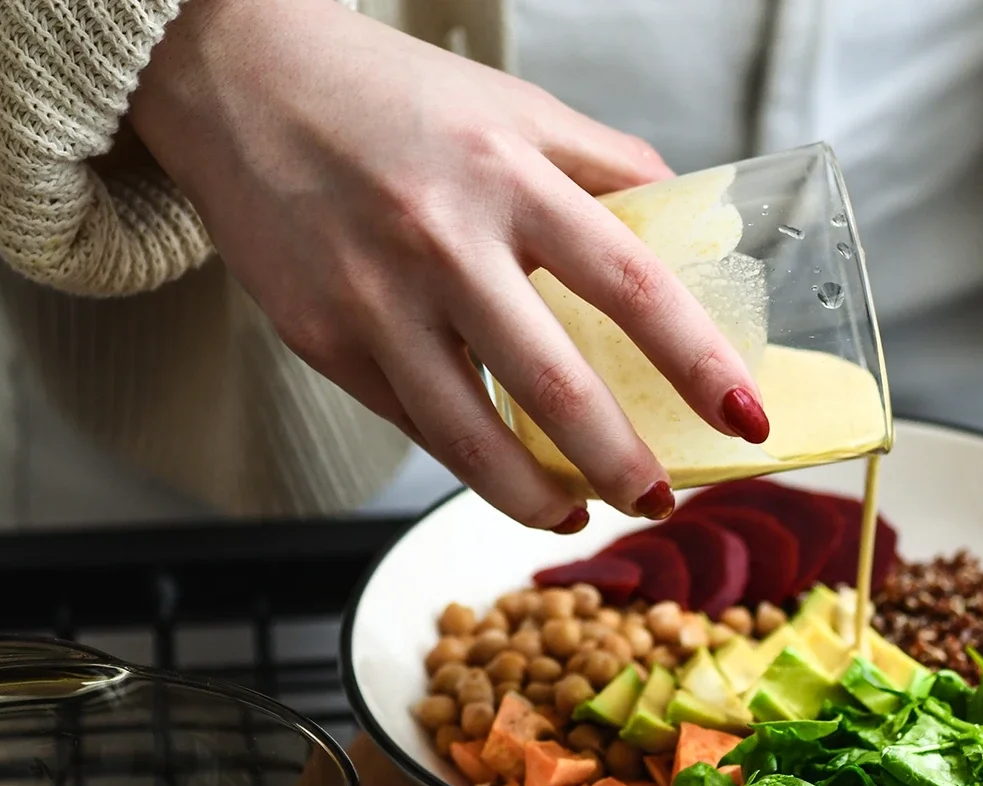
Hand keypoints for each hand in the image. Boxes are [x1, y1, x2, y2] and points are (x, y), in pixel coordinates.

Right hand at [127, 0, 770, 529]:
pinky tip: (500, 467)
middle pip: (554, 383)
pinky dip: (464, 456)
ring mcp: (373, 298)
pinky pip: (411, 421)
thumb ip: (609, 166)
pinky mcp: (320, 338)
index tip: (743, 416)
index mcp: (510, 176)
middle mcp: (441, 240)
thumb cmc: (392, 96)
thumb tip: (695, 233)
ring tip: (577, 512)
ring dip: (535, 495)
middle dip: (621, 462)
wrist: (238, 77)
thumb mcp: (516, 109)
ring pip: (468, 436)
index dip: (696, 361)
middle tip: (662, 498)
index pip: (630, 285)